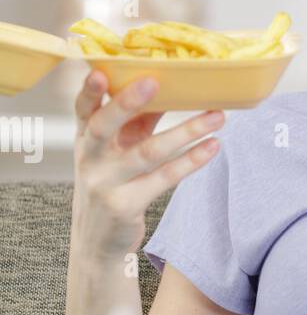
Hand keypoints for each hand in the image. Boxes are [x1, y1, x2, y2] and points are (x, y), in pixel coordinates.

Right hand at [72, 69, 224, 258]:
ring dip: (186, 131)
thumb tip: (169, 90)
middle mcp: (90, 160)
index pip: (83, 110)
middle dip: (127, 102)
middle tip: (154, 81)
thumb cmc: (111, 186)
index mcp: (84, 141)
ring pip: (147, 152)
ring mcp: (106, 184)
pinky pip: (164, 178)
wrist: (97, 243)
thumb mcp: (114, 154)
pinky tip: (212, 147)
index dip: (89, 91)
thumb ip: (134, 124)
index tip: (100, 71)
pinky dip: (191, 161)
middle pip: (104, 126)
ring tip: (217, 116)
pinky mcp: (126, 205)